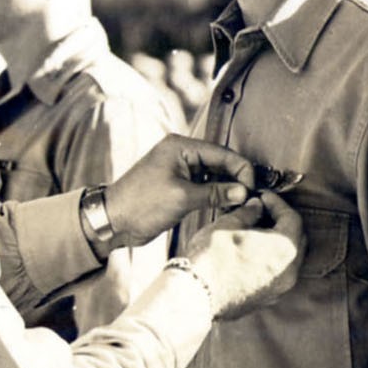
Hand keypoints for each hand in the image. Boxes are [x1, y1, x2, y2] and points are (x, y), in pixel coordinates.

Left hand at [103, 135, 256, 250]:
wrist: (114, 220)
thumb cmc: (142, 203)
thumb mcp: (182, 197)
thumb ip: (215, 193)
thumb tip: (243, 192)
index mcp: (180, 146)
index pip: (221, 153)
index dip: (241, 170)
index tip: (254, 188)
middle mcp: (182, 154)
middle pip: (220, 163)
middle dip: (236, 180)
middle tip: (251, 199)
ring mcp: (180, 170)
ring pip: (214, 176)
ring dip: (227, 189)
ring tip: (242, 206)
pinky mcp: (179, 186)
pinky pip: (205, 187)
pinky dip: (216, 196)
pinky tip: (227, 208)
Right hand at [184, 191, 304, 318]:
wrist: (196, 297)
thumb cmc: (212, 258)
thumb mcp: (228, 225)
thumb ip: (247, 213)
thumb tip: (255, 207)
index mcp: (284, 249)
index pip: (292, 218)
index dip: (277, 203)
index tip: (262, 196)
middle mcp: (288, 272)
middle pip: (295, 239)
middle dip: (280, 222)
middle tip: (261, 210)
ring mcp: (278, 289)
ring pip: (286, 259)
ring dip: (274, 242)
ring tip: (252, 230)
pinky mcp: (265, 299)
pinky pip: (275, 274)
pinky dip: (268, 259)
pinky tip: (248, 251)